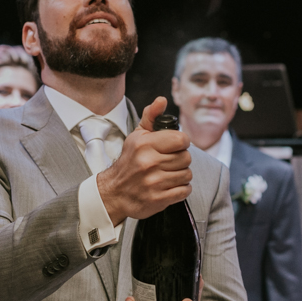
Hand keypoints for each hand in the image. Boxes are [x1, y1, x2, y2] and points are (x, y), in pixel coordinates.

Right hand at [97, 97, 191, 225]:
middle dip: (180, 159)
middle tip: (169, 161)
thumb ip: (151, 117)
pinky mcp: (158, 199)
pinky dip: (181, 189)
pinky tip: (169, 185)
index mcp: (145, 145)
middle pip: (186, 158)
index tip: (174, 146)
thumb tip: (161, 100)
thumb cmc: (130, 161)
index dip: (181, 142)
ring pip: (187, 174)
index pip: (181, 139)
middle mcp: (149, 163)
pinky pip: (184, 191)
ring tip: (168, 174)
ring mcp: (154, 183)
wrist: (115, 191)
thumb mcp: (137, 136)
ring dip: (181, 174)